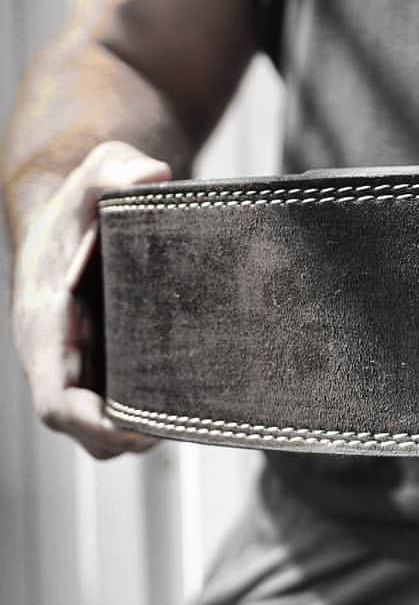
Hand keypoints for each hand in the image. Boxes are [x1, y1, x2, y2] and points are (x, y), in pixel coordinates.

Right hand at [11, 141, 170, 458]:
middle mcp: (57, 355)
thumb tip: (154, 174)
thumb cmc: (83, 202)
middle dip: (126, 436)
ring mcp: (80, 363)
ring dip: (138, 431)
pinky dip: (144, 414)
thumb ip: (114, 168)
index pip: (55, 400)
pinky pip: (117, 405)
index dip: (91, 423)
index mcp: (44, 327)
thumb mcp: (95, 175)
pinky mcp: (103, 363)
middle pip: (83, 425)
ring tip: (188, 418)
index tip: (134, 431)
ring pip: (101, 423)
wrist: (77, 214)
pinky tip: (184, 404)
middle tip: (180, 426)